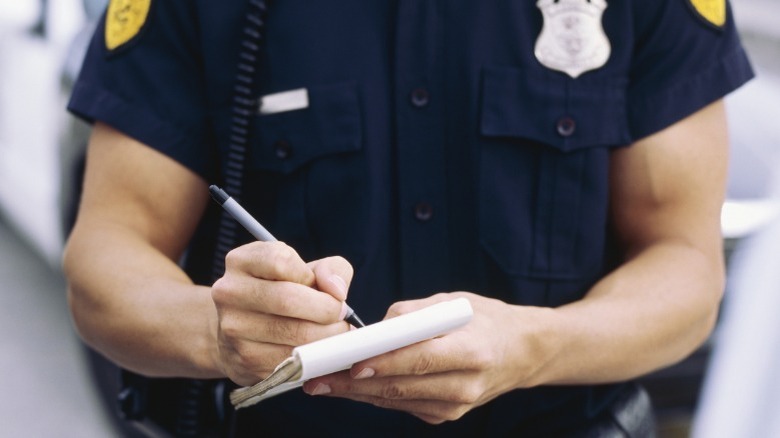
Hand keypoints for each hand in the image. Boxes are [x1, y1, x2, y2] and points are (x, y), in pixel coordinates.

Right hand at [211, 241, 353, 385]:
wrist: (243, 331)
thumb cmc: (282, 292)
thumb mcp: (305, 270)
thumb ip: (330, 269)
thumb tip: (337, 290)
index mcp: (242, 261)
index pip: (281, 261)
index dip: (312, 276)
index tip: (325, 288)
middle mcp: (230, 292)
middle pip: (288, 300)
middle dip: (328, 310)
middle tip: (342, 315)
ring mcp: (234, 328)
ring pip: (295, 334)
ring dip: (327, 336)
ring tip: (336, 332)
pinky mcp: (245, 359)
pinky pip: (292, 359)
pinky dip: (316, 356)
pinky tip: (320, 349)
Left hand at [302, 292, 552, 423]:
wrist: (522, 352)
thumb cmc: (486, 319)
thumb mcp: (455, 302)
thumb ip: (414, 313)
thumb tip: (375, 328)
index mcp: (473, 351)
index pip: (420, 359)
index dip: (383, 363)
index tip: (350, 362)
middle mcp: (465, 385)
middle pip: (400, 386)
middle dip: (353, 382)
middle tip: (317, 377)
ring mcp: (456, 406)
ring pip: (395, 400)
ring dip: (356, 392)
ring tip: (322, 383)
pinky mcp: (445, 416)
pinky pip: (402, 405)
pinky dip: (375, 395)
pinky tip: (351, 386)